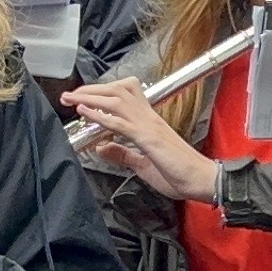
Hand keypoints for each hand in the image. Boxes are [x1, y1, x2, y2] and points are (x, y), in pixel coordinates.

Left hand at [64, 80, 221, 202]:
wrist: (201, 180)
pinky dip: (99, 115)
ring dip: (90, 97)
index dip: (103, 92)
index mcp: (149, 122)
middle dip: (90, 90)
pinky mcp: (148, 138)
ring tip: (71, 98)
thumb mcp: (143, 165)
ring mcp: (149, 126)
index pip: (125, 94)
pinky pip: (120, 123)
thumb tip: (101, 148)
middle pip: (117, 91)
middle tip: (69, 94)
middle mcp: (148, 118)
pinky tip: (85, 112)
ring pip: (116, 101)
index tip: (84, 97)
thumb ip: (123, 155)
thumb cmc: (179, 174)